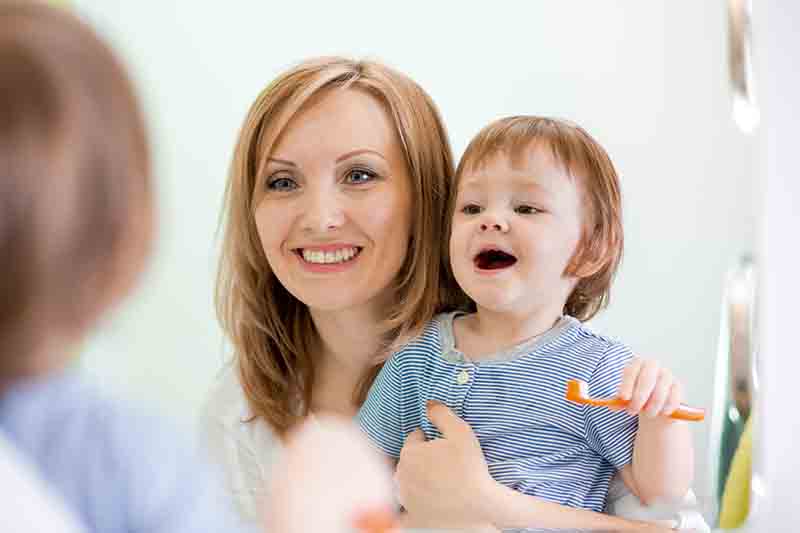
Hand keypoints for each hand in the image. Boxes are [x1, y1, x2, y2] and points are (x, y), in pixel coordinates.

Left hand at [395, 401, 496, 527]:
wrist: (476, 508)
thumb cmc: (469, 468)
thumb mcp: (460, 432)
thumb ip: (441, 413)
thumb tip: (429, 404)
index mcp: (410, 452)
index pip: (415, 437)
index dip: (431, 440)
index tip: (445, 448)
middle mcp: (400, 474)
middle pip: (410, 459)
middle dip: (423, 458)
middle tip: (445, 465)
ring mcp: (404, 497)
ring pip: (408, 480)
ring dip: (419, 479)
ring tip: (441, 482)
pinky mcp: (410, 515)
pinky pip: (409, 504)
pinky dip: (418, 501)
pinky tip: (433, 499)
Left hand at [617, 358, 683, 418]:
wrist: (655, 403)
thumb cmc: (637, 396)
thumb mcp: (626, 396)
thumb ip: (618, 400)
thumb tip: (611, 405)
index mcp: (637, 364)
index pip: (631, 371)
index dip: (627, 385)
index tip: (623, 398)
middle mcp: (653, 366)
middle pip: (647, 379)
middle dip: (639, 397)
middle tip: (632, 411)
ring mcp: (667, 375)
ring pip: (660, 392)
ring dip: (652, 407)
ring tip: (647, 414)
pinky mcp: (678, 386)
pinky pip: (673, 399)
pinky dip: (665, 409)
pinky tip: (661, 413)